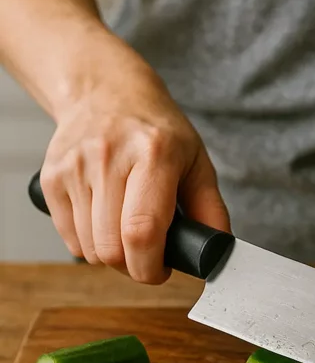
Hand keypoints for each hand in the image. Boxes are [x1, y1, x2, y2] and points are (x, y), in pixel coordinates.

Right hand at [41, 61, 228, 284]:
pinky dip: (90, 243)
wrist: (106, 92)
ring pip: (89, 249)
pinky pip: (69, 239)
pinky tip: (105, 220)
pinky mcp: (50, 178)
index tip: (161, 270)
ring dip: (111, 256)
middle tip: (147, 255)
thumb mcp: (196, 161)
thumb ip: (210, 209)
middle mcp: (109, 158)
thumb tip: (217, 253)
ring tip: (127, 232)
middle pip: (111, 248)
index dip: (151, 266)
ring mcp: (75, 167)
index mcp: (154, 153)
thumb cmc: (157, 131)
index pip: (142, 230)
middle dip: (133, 267)